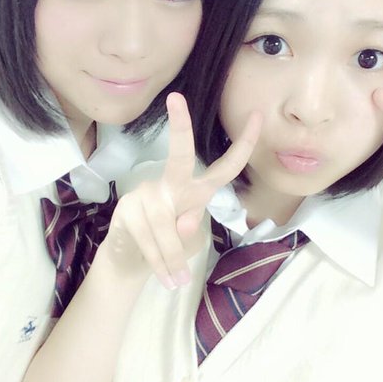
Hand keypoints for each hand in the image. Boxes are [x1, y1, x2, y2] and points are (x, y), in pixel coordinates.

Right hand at [101, 92, 261, 289]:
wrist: (131, 262)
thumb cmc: (168, 245)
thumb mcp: (189, 240)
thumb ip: (191, 230)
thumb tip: (185, 221)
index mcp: (194, 189)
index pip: (224, 167)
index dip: (242, 145)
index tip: (256, 115)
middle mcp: (170, 184)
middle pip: (180, 156)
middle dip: (181, 128)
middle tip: (176, 99)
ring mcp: (145, 194)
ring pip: (165, 225)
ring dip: (173, 259)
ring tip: (178, 282)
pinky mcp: (126, 210)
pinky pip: (148, 239)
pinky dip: (160, 264)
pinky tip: (167, 280)